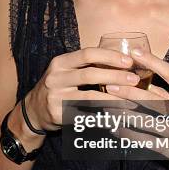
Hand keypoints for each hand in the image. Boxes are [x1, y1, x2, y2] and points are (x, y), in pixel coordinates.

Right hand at [24, 48, 139, 131]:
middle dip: (115, 76)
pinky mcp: (58, 114)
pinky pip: (86, 115)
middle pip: (90, 74)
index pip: (87, 53)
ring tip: (130, 100)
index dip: (109, 56)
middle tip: (134, 80)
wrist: (33, 111)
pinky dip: (103, 115)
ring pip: (89, 97)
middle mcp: (56, 77)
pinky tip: (118, 115)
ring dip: (113, 98)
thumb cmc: (58, 86)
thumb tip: (121, 60)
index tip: (128, 61)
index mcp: (61, 62)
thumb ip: (87, 65)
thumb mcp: (66, 71)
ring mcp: (56, 97)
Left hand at [105, 49, 168, 169]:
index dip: (153, 62)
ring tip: (105, 106)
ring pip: (147, 121)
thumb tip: (148, 81)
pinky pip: (148, 142)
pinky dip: (130, 135)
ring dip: (124, 114)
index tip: (135, 52)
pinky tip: (115, 129)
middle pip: (154, 98)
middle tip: (109, 83)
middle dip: (129, 91)